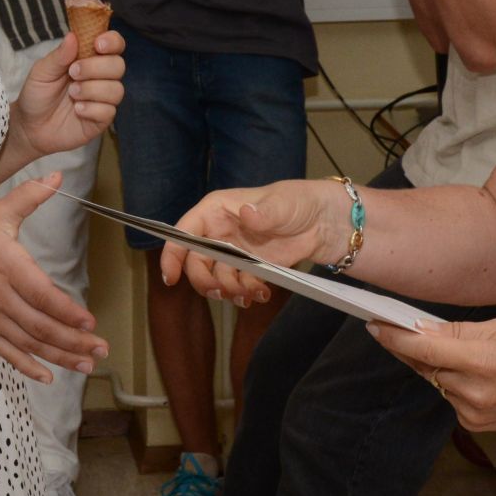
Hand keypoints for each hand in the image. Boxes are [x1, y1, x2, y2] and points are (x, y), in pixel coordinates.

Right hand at [0, 177, 110, 382]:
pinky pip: (8, 354)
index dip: (66, 311)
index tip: (90, 321)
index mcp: (7, 267)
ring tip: (88, 364)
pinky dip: (29, 368)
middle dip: (74, 340)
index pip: (41, 295)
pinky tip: (49, 376)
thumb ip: (30, 196)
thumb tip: (59, 176)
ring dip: (60, 356)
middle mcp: (0, 297)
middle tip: (101, 349)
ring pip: (29, 344)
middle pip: (40, 326)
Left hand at [12, 29, 124, 158]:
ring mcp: (103, 99)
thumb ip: (59, 56)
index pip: (114, 45)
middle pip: (118, 65)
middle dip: (96, 67)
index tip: (98, 45)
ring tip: (72, 93)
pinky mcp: (101, 119)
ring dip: (92, 89)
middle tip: (73, 73)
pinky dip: (91, 109)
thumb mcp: (42, 72)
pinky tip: (77, 110)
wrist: (30, 127)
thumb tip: (73, 36)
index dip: (112, 41)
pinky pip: (109, 111)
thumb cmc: (37, 95)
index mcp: (89, 59)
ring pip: (116, 89)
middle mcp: (100, 77)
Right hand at [159, 179, 345, 305]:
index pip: (185, 232)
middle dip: (204, 281)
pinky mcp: (249, 268)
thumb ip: (264, 211)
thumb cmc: (299, 201)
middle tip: (221, 292)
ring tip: (250, 294)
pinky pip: (238, 286)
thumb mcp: (282, 203)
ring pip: (216, 278)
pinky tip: (262, 295)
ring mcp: (234, 252)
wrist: (324, 222)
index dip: (173, 254)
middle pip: (196, 262)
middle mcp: (219, 232)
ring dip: (228, 291)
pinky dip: (246, 294)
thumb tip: (247, 213)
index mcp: (216, 210)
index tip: (171, 278)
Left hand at [369, 318, 495, 437]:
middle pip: (426, 366)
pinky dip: (455, 384)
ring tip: (467, 356)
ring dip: (440, 367)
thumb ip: (461, 332)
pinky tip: (479, 379)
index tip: (374, 325)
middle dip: (416, 349)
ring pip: (438, 382)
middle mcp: (472, 390)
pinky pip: (452, 398)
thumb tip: (424, 330)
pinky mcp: (475, 426)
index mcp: (482, 360)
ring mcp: (472, 412)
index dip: (395, 338)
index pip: (424, 348)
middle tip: (404, 330)